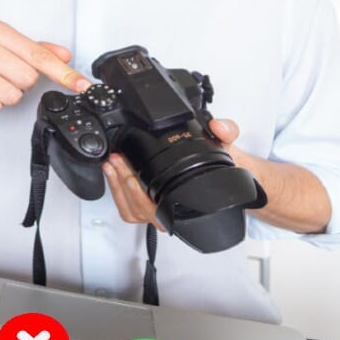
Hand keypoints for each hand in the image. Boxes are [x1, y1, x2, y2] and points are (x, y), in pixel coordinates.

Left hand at [104, 117, 244, 226]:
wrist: (221, 171)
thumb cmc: (219, 165)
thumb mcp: (226, 143)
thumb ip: (227, 131)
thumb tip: (218, 127)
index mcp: (189, 202)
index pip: (162, 210)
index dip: (143, 197)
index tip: (132, 178)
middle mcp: (173, 212)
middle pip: (142, 210)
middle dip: (125, 184)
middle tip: (117, 162)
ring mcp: (159, 213)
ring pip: (133, 212)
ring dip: (118, 188)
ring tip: (112, 166)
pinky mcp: (149, 209)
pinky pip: (130, 211)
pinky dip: (118, 193)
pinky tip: (113, 175)